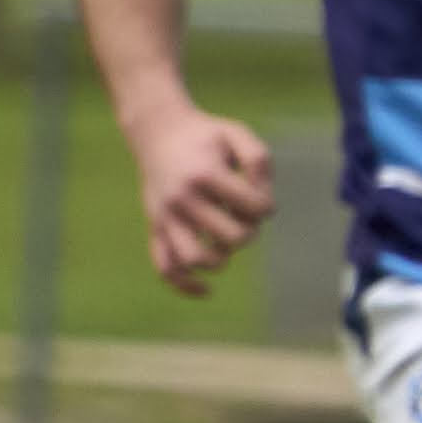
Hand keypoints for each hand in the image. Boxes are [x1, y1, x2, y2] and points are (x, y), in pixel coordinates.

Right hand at [130, 101, 273, 296]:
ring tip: (223, 246)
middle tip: (242, 217)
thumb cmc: (205, 135)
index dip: (267, 205)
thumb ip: (259, 162)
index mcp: (206, 175)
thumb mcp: (238, 134)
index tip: (258, 194)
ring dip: (219, 260)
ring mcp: (165, 216)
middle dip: (248, 232)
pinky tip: (206, 291)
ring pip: (193, 259)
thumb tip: (263, 202)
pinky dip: (184, 285)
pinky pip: (164, 266)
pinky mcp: (154, 227)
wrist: (158, 131)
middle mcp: (183, 200)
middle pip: (231, 238)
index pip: (254, 208)